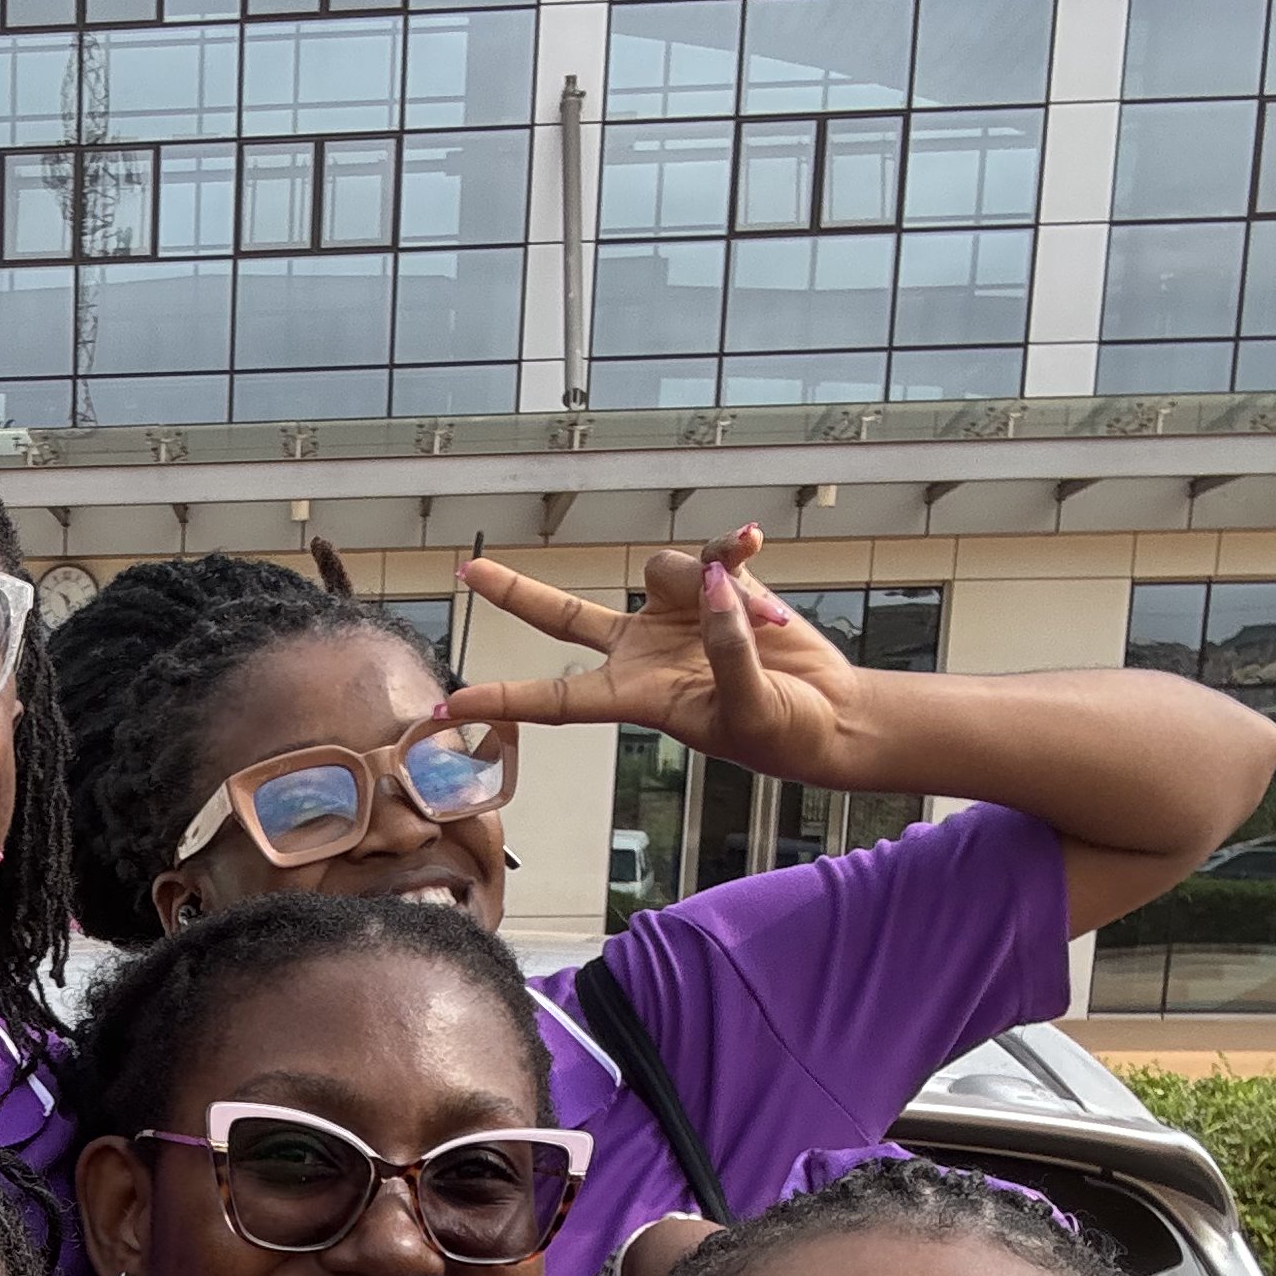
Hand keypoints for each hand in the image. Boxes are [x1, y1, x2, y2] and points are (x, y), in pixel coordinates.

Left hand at [446, 532, 867, 784]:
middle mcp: (642, 653)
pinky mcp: (715, 589)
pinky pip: (712, 552)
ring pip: (661, 568)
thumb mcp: (752, 705)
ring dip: (711, 580)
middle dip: (516, 592)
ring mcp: (675, 618)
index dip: (504, 699)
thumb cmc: (785, 732)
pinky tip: (755, 544)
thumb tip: (713, 585)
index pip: (556, 701)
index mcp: (635, 698)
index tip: (449, 702)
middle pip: (564, 618)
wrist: (827, 712)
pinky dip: (733, 549)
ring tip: (767, 626)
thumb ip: (725, 648)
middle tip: (468, 570)